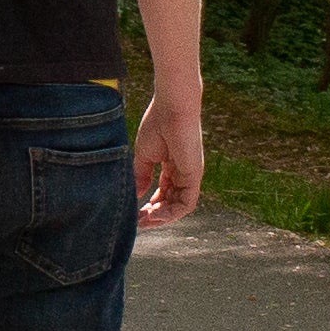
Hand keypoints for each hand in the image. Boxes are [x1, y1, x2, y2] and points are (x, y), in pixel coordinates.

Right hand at [134, 88, 204, 225]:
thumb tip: (136, 196)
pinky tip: (155, 213)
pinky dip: (172, 213)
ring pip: (179, 207)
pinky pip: (187, 203)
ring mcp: (190, 175)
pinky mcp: (194, 176)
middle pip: (171, 203)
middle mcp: (183, 173)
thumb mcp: (144, 156)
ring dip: (163, 218)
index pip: (164, 193)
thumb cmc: (157, 124)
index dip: (150, 205)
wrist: (171, 108)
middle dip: (155, 215)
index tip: (135, 213)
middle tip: (138, 222)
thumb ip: (141, 176)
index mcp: (172, 166)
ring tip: (145, 220)